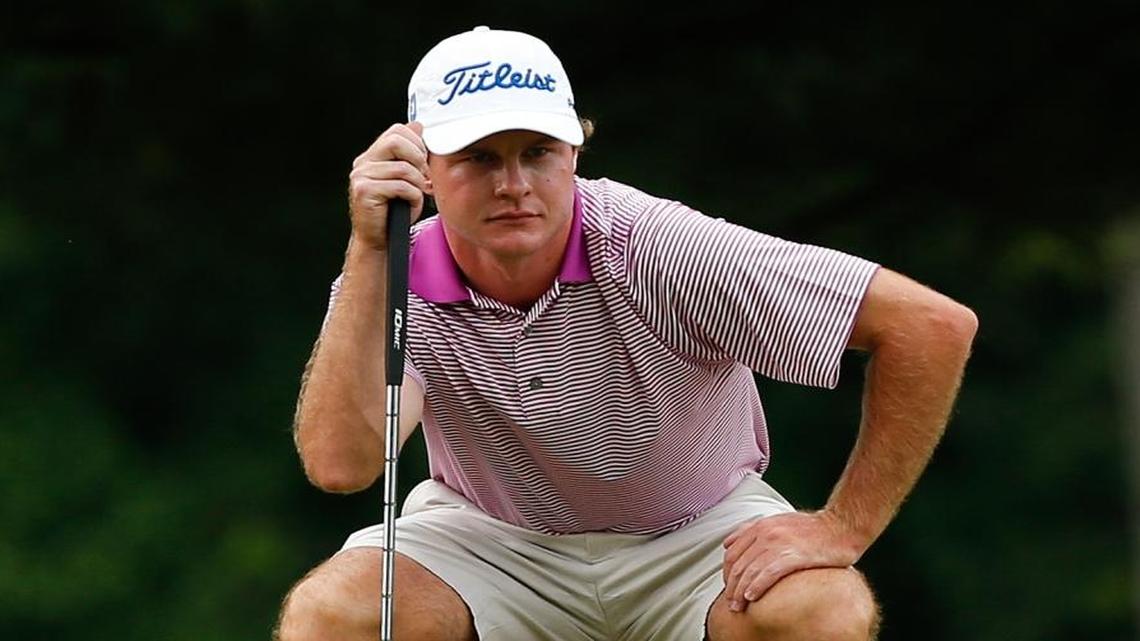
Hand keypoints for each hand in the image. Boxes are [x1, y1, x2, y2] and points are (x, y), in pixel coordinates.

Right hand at [347, 122, 429, 249]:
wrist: (379, 240)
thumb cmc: (395, 212)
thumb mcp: (407, 178)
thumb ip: (410, 153)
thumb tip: (418, 125)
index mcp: (372, 156)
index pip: (397, 131)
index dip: (417, 143)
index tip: (424, 162)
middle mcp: (363, 163)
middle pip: (396, 141)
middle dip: (418, 158)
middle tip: (423, 177)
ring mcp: (360, 176)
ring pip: (402, 167)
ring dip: (417, 183)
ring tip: (417, 195)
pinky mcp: (364, 191)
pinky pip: (400, 186)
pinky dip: (413, 197)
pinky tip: (410, 205)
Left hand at [721, 510, 862, 611]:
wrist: (841, 525)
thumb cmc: (813, 528)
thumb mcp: (779, 521)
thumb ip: (754, 530)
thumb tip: (729, 543)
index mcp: (761, 525)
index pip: (732, 551)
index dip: (726, 571)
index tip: (729, 585)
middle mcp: (766, 533)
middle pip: (738, 564)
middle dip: (730, 586)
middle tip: (730, 602)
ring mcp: (778, 544)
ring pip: (749, 571)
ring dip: (740, 592)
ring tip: (738, 606)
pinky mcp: (792, 556)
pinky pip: (767, 574)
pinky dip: (756, 587)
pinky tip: (751, 597)